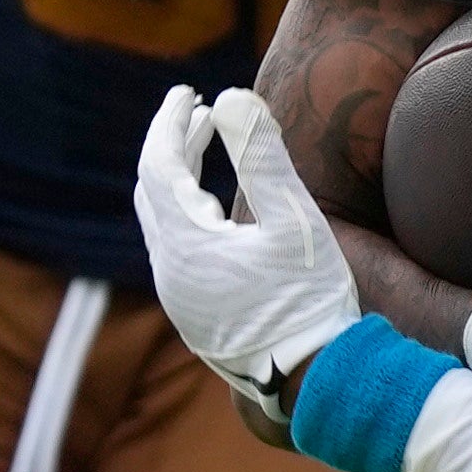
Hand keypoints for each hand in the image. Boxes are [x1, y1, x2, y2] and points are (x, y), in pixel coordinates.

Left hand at [135, 87, 361, 419]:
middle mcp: (169, 273)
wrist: (318, 380)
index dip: (169, 122)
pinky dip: (188, 214)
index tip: (187, 91)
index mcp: (184, 246)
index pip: (157, 165)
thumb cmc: (310, 300)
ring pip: (163, 222)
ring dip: (181, 180)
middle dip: (173, 145)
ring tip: (208, 145)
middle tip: (199, 111)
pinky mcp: (195, 316)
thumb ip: (261, 155)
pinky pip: (176, 250)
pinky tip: (218, 207)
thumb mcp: (294, 219)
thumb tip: (231, 96)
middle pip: (153, 192)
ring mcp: (179, 299)